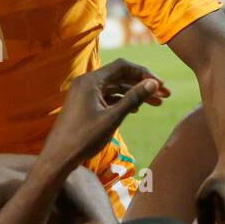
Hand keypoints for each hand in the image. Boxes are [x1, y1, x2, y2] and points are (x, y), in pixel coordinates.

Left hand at [40, 59, 168, 170]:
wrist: (58, 157)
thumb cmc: (83, 138)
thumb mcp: (113, 118)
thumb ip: (133, 98)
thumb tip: (154, 83)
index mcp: (90, 81)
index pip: (122, 66)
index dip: (144, 73)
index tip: (161, 85)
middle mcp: (85, 83)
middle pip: (120, 76)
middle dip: (143, 84)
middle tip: (166, 95)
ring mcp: (83, 94)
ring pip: (115, 88)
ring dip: (135, 94)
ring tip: (157, 103)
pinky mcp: (84, 105)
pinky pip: (107, 97)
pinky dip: (122, 101)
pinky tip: (137, 109)